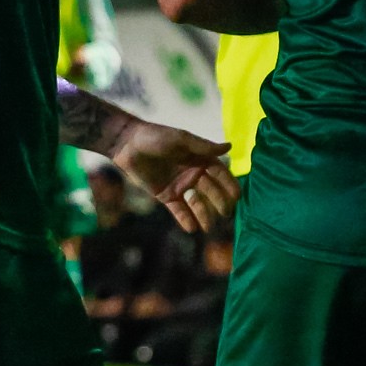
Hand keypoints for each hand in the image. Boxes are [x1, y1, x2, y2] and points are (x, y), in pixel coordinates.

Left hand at [111, 117, 237, 233]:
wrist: (127, 145)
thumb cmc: (156, 137)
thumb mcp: (181, 139)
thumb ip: (204, 146)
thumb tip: (230, 146)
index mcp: (199, 159)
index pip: (219, 174)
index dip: (229, 185)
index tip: (237, 197)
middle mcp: (193, 174)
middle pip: (211, 191)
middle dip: (219, 203)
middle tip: (226, 214)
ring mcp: (180, 186)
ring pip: (196, 203)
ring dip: (203, 214)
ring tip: (208, 227)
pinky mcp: (166, 196)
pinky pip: (178, 210)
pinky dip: (185, 219)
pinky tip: (192, 228)